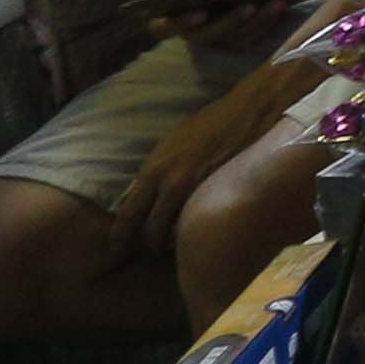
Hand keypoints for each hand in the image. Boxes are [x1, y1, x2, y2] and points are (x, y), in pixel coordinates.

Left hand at [101, 106, 245, 258]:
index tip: (116, 247)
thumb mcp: (171, 145)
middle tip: (150, 251)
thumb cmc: (208, 124)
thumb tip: (136, 194)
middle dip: (148, 244)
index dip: (120, 234)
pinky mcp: (217, 193)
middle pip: (150, 229)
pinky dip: (195, 229)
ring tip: (174, 245)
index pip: (128, 212)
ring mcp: (196, 190)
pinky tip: (198, 230)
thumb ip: (154, 172)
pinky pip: (199, 220)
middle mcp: (170, 182)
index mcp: (153, 169)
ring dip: (172, 241)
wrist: (247, 112)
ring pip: (175, 230)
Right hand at [143, 0, 299, 45]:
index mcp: (173, 6)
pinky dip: (266, 24)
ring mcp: (216, 32)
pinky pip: (250, 37)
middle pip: (203, 37)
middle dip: (227, 24)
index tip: (201, 14)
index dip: (179, 24)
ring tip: (273, 4)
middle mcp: (192, 25)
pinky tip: (278, 6)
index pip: (164, 25)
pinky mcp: (237, 34)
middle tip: (248, 8)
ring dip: (254, 24)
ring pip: (232, 39)